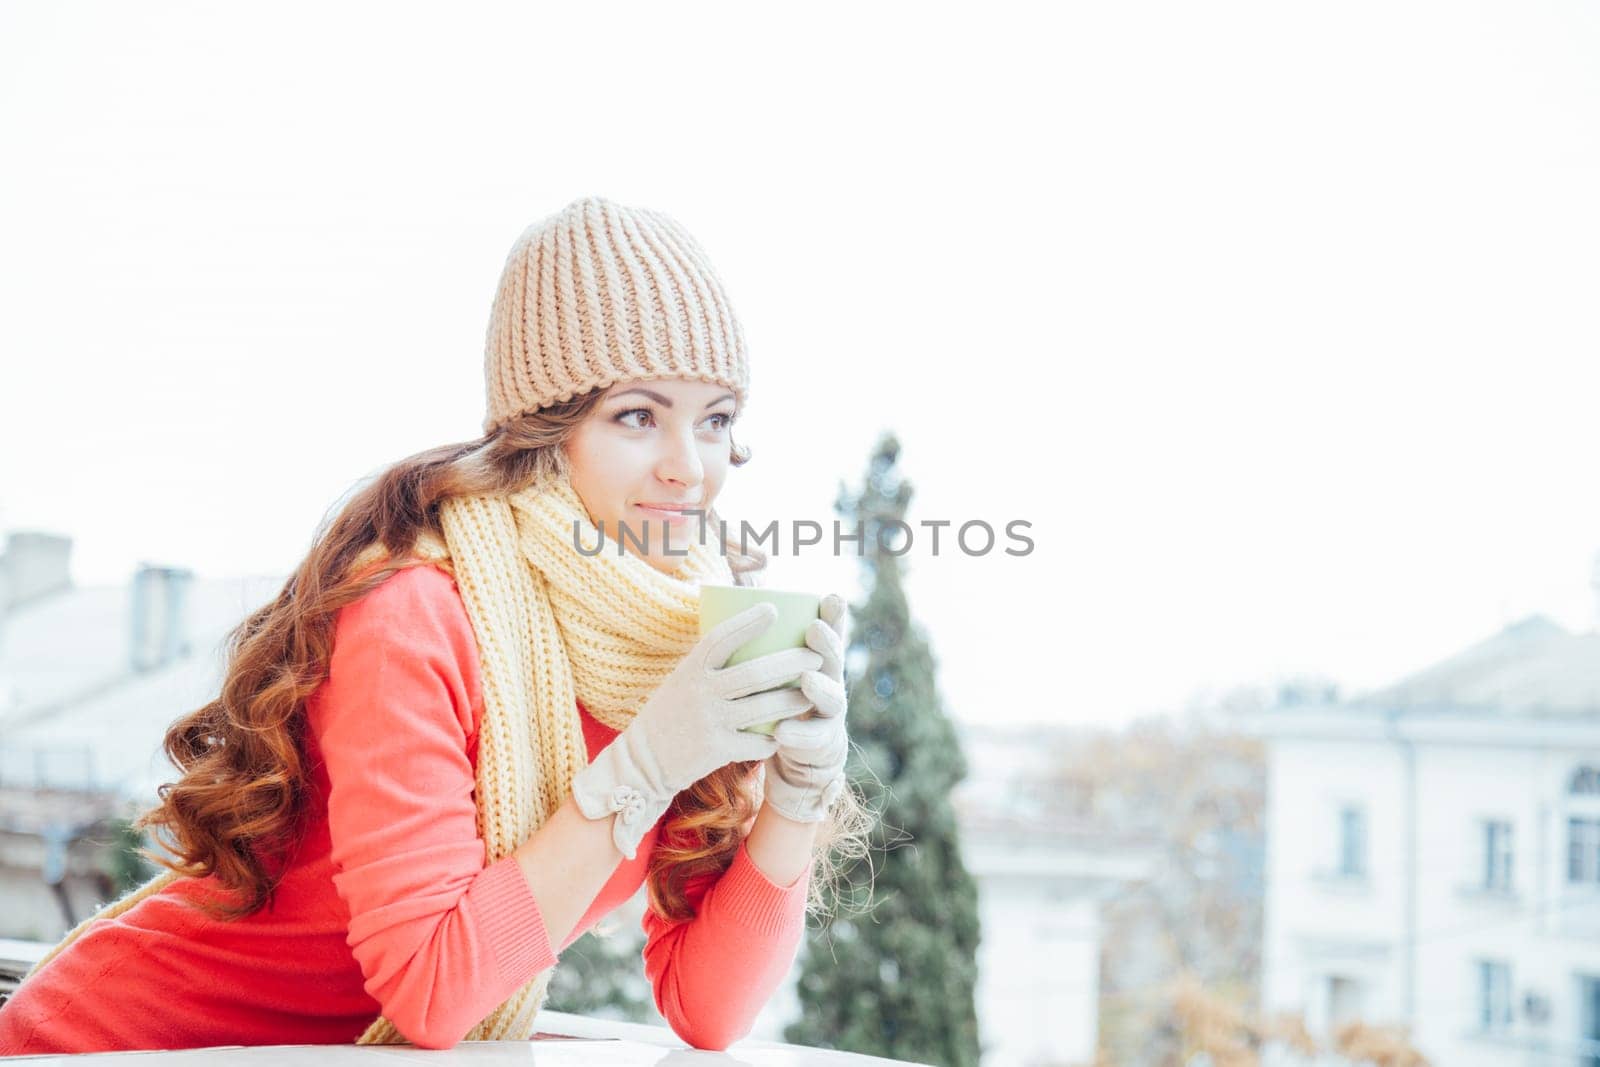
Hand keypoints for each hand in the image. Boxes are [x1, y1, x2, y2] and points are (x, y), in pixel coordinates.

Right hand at [570, 602, 821, 859]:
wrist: (643, 761)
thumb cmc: (671, 712)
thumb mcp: (683, 679)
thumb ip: (712, 663)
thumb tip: (749, 632)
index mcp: (691, 669)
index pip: (721, 637)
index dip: (747, 622)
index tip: (773, 609)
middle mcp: (701, 692)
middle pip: (756, 673)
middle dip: (792, 663)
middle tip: (816, 657)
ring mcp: (710, 722)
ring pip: (765, 708)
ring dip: (794, 700)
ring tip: (812, 694)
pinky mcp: (717, 751)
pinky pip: (758, 742)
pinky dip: (774, 738)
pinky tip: (785, 733)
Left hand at [762, 594, 849, 822]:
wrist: (795, 746)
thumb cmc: (777, 691)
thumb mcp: (772, 658)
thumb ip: (761, 620)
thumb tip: (743, 566)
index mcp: (817, 656)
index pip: (831, 630)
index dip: (834, 614)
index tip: (830, 597)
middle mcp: (828, 679)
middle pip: (834, 659)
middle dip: (828, 643)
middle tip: (814, 630)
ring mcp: (827, 712)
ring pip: (831, 698)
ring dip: (820, 688)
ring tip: (807, 681)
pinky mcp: (819, 742)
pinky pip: (810, 740)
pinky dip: (797, 736)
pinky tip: (783, 733)